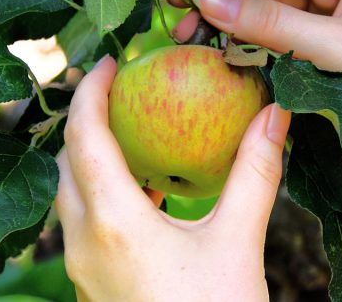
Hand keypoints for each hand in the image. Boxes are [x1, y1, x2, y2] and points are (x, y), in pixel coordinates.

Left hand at [56, 56, 290, 300]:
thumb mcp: (240, 241)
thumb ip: (255, 174)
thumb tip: (275, 115)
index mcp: (115, 222)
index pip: (86, 137)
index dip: (91, 93)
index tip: (108, 62)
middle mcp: (86, 243)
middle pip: (66, 163)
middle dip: (83, 120)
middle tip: (114, 91)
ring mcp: (85, 268)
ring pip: (70, 195)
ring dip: (89, 158)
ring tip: (126, 134)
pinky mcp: (96, 285)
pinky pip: (85, 223)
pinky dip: (102, 192)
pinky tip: (140, 194)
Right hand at [169, 0, 341, 171]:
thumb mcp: (334, 46)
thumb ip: (268, 24)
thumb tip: (207, 0)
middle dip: (232, 14)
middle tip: (187, 34)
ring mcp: (340, 21)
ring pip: (279, 24)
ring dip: (247, 40)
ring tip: (206, 55)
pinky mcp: (337, 54)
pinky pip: (291, 49)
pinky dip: (267, 60)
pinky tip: (239, 69)